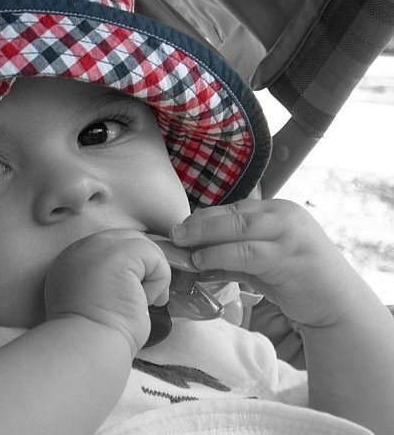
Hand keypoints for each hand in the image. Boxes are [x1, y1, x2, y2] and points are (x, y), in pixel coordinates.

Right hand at [44, 229, 170, 354]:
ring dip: (151, 275)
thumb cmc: (93, 336)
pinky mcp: (119, 253)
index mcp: (70, 260)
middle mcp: (80, 247)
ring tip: (143, 302)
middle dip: (143, 267)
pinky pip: (154, 256)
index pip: (111, 247)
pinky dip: (159, 279)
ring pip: (142, 245)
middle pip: (127, 240)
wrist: (86, 347)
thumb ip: (104, 281)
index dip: (129, 268)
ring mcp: (98, 246)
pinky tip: (146, 301)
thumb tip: (137, 279)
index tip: (131, 295)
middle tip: (145, 298)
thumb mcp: (90, 300)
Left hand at [170, 199, 365, 327]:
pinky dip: (222, 258)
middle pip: (233, 216)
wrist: (337, 303)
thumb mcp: (261, 263)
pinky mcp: (291, 258)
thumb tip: (195, 258)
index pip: (232, 209)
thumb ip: (232, 257)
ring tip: (187, 251)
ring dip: (208, 240)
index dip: (203, 217)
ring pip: (239, 232)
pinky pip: (249, 255)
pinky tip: (204, 264)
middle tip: (175, 234)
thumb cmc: (296, 279)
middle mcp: (284, 217)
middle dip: (199, 224)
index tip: (179, 227)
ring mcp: (290, 236)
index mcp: (277, 211)